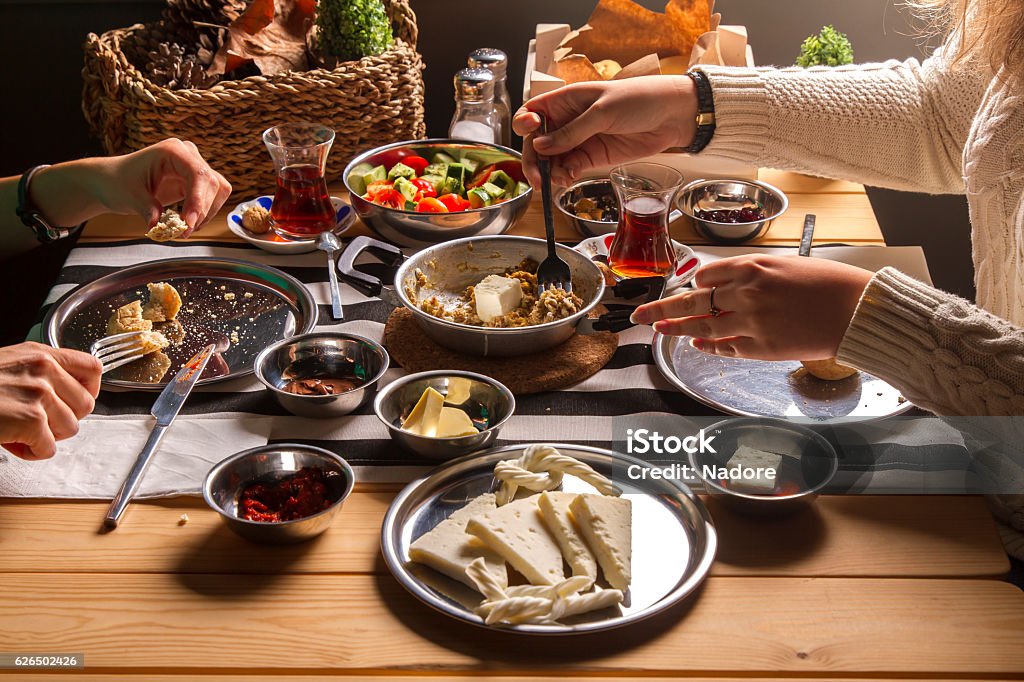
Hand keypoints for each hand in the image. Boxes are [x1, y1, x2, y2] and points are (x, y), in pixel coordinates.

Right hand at [0, 343, 101, 459]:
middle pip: (85, 406)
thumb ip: (42, 374)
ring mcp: (38, 393)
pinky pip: (49, 448)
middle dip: (63, 420)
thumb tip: (70, 398)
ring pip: (70, 429)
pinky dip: (32, 452)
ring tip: (20, 431)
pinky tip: (13, 442)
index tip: (72, 403)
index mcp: (41, 354)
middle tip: (37, 423)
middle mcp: (43, 369)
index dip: (88, 391)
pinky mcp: (30, 419)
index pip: (93, 368)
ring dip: (46, 437)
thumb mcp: (11, 365)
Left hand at [92, 138, 232, 234]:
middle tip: (184, 232)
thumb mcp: (129, 196)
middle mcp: (187, 155)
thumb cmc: (118, 182)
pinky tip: (188, 223)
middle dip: (202, 211)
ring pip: (219, 191)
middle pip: (212, 183)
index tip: (189, 223)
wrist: (114, 181)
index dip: (198, 200)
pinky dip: (204, 213)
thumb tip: (159, 226)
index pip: (198, 173)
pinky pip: (213, 198)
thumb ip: (147, 209)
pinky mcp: (196, 181)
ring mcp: (194, 166)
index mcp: (172, 151)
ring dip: (207, 213)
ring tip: (185, 229)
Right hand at [513, 76, 696, 186]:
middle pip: (537, 142)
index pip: (533, 112)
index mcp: (566, 100)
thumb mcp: (602, 111)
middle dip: (534, 160)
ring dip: (549, 172)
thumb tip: (541, 146)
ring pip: (551, 160)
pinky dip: (565, 176)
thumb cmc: (639, 99)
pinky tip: (568, 179)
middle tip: (538, 177)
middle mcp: (567, 121)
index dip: (525, 124)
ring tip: (557, 180)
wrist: (671, 116)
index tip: (530, 135)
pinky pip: (569, 169)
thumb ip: (572, 131)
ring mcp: (579, 141)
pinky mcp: (591, 158)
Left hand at [630, 255, 873, 359]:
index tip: (685, 288)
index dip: (693, 283)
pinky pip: (726, 348)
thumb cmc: (829, 284)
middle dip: (661, 309)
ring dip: (677, 329)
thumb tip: (723, 283)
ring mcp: (752, 322)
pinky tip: (696, 344)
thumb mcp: (786, 265)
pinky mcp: (762, 348)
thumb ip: (753, 274)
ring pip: (703, 327)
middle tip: (638, 316)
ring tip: (658, 332)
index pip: (706, 275)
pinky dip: (708, 346)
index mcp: (753, 267)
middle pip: (693, 302)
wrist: (859, 310)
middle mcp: (746, 293)